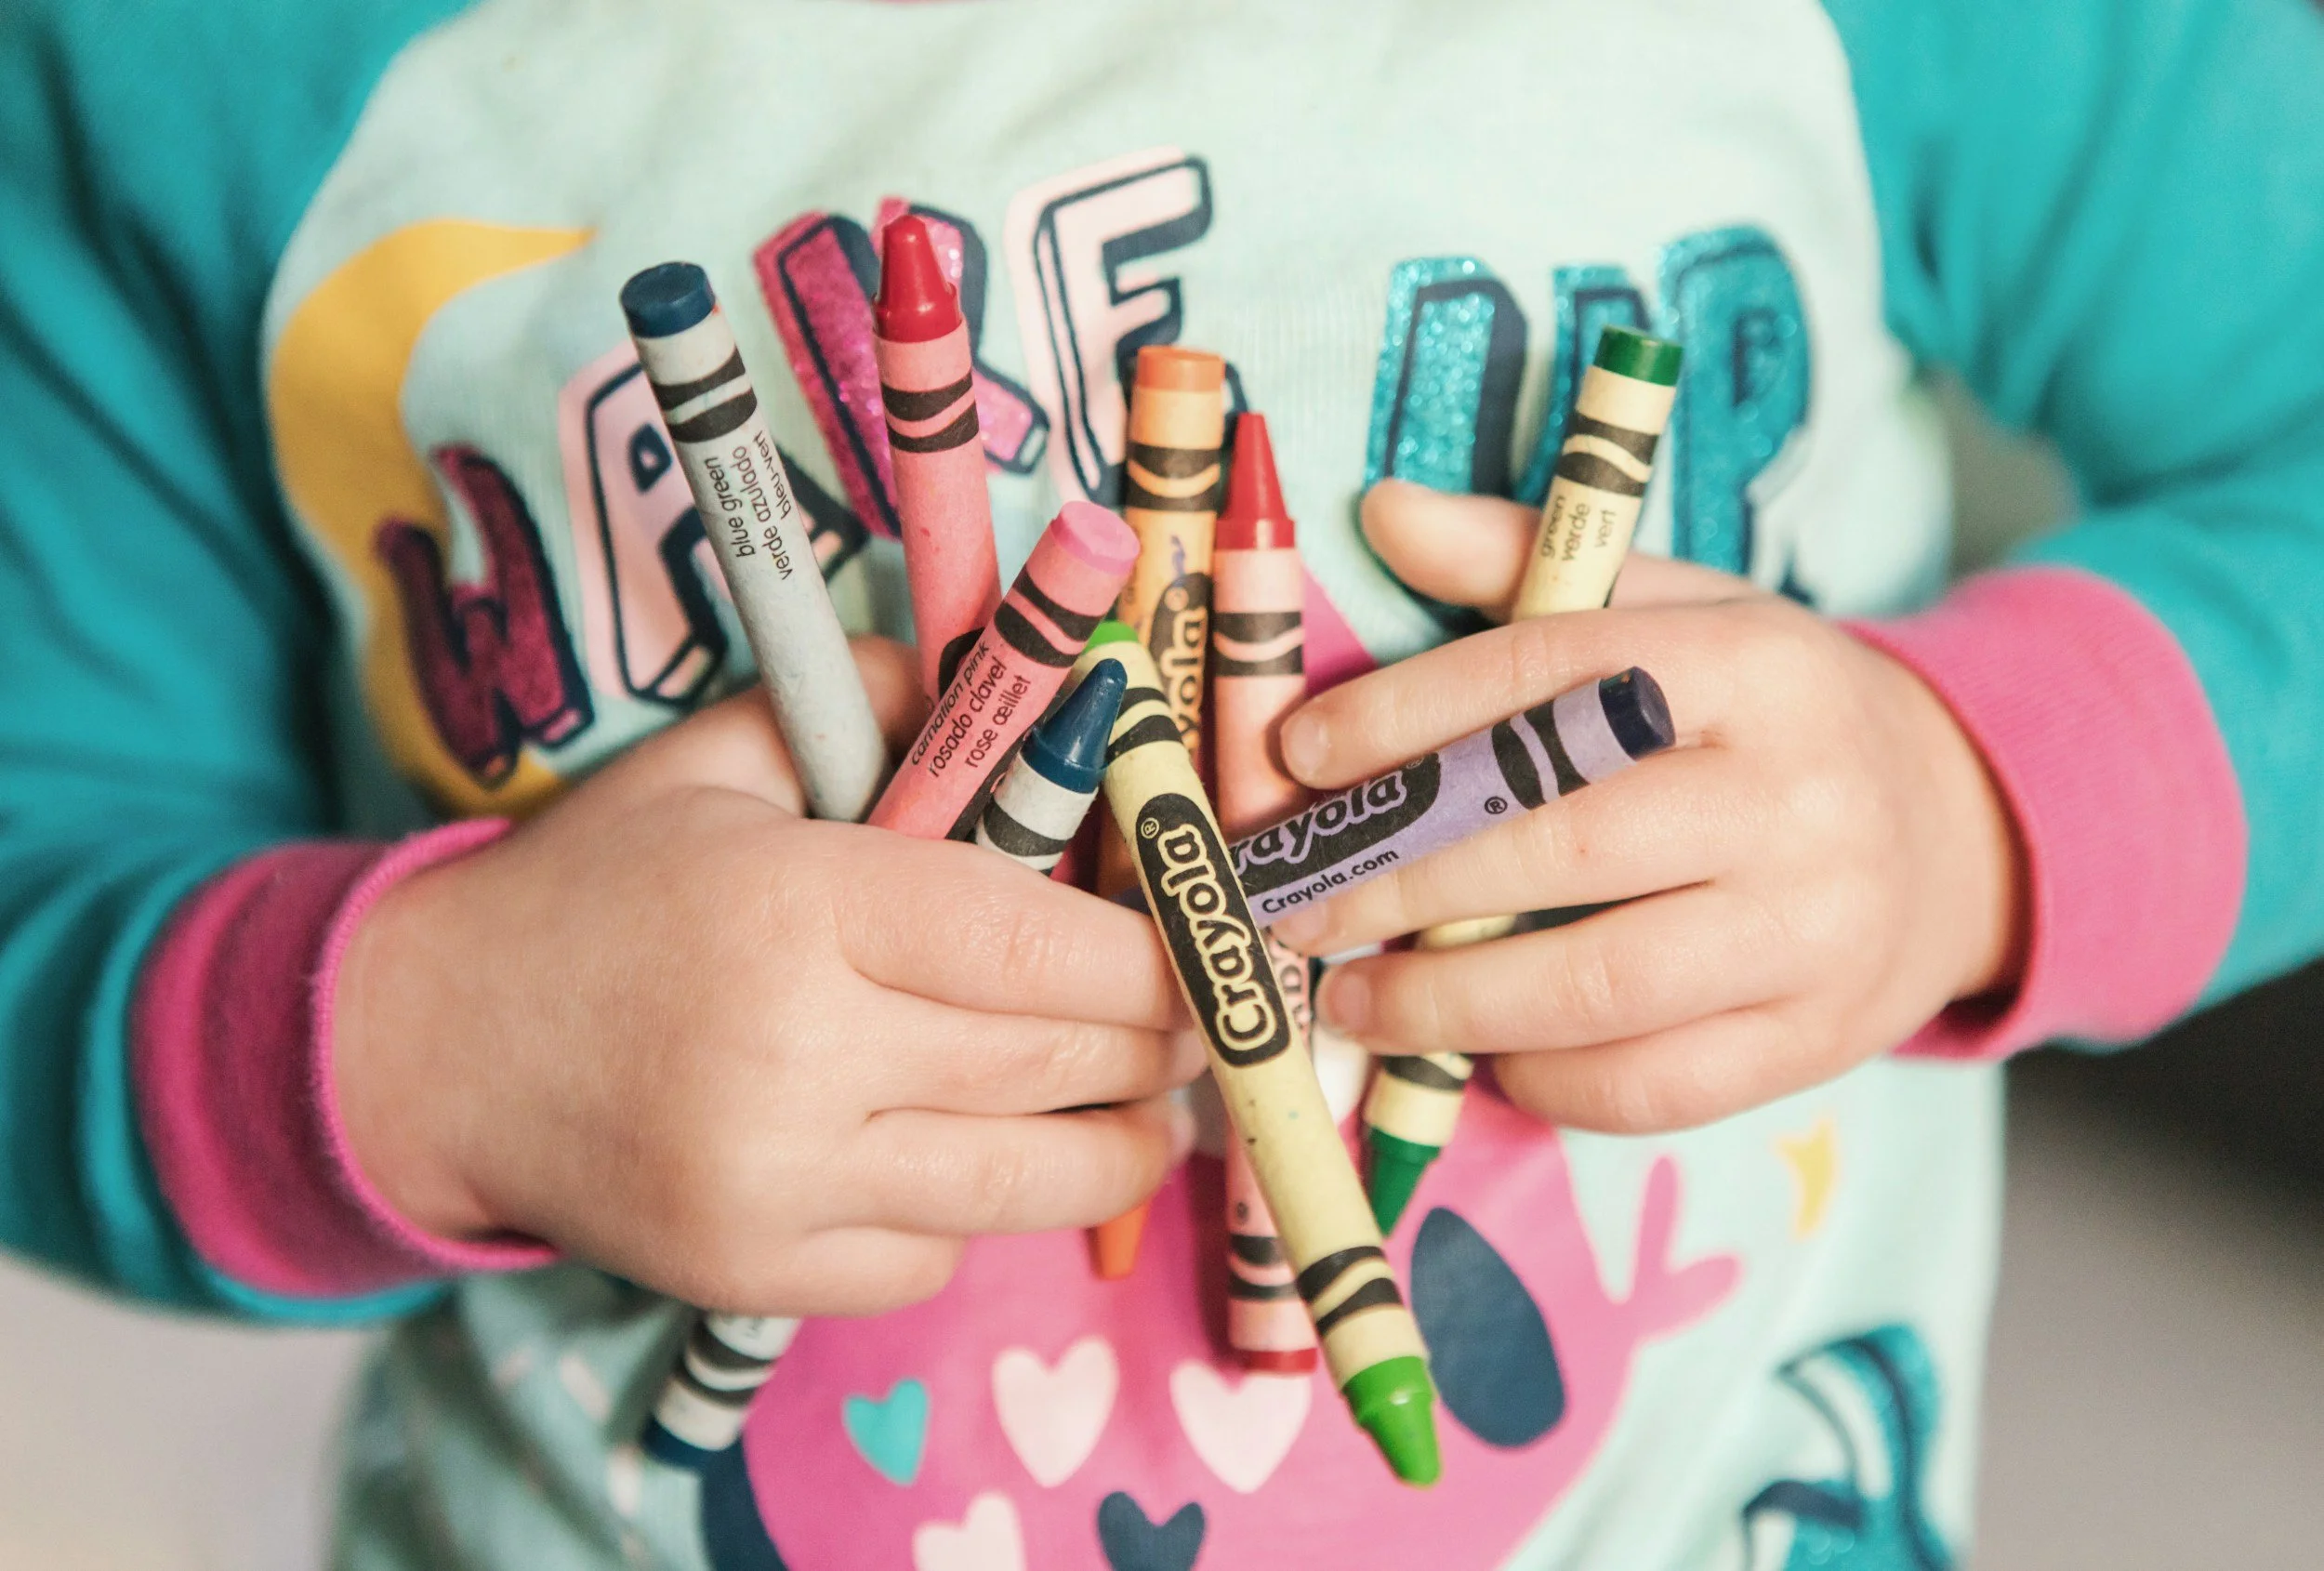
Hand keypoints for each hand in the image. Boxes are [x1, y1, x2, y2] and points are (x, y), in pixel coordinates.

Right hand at [334, 637, 1197, 1316]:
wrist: (438, 1046)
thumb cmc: (603, 888)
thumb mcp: (722, 758)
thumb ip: (876, 699)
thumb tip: (1031, 681)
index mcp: (800, 905)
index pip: (1042, 941)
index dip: (1160, 952)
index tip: (1215, 946)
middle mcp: (796, 1055)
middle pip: (1059, 1062)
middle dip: (1165, 1044)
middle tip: (1211, 1021)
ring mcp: (777, 1184)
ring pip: (1028, 1184)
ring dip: (1121, 1145)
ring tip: (1152, 1109)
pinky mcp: (758, 1277)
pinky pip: (937, 1258)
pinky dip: (981, 1212)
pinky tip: (975, 1157)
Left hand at [1269, 481, 2025, 1133]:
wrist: (1956, 830)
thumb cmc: (1768, 714)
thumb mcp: (1677, 612)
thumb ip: (1530, 566)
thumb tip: (1382, 511)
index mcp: (1753, 666)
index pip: (1553, 678)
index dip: (1408, 718)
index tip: (1300, 757)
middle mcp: (1794, 798)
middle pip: (1559, 845)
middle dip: (1399, 882)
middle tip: (1295, 905)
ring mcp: (1814, 932)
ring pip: (1595, 985)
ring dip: (1444, 1003)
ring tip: (1350, 998)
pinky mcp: (1815, 1041)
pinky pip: (1648, 1085)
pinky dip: (1539, 1076)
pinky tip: (1475, 1050)